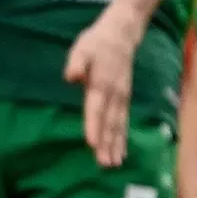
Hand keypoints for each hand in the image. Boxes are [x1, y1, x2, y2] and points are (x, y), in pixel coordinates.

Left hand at [64, 1, 145, 166]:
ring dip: (116, 144)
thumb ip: (77, 62)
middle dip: (107, 143)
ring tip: (114, 164)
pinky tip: (121, 152)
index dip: (94, 126)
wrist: (123, 33)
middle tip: (105, 164)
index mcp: (101, 83)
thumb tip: (72, 76)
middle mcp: (114, 94)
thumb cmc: (97, 42)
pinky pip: (124, 122)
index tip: (92, 144)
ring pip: (119, 125)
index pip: (96, 107)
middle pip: (110, 122)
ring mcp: (122, 97)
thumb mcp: (83, 47)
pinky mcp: (125, 99)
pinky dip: (123, 138)